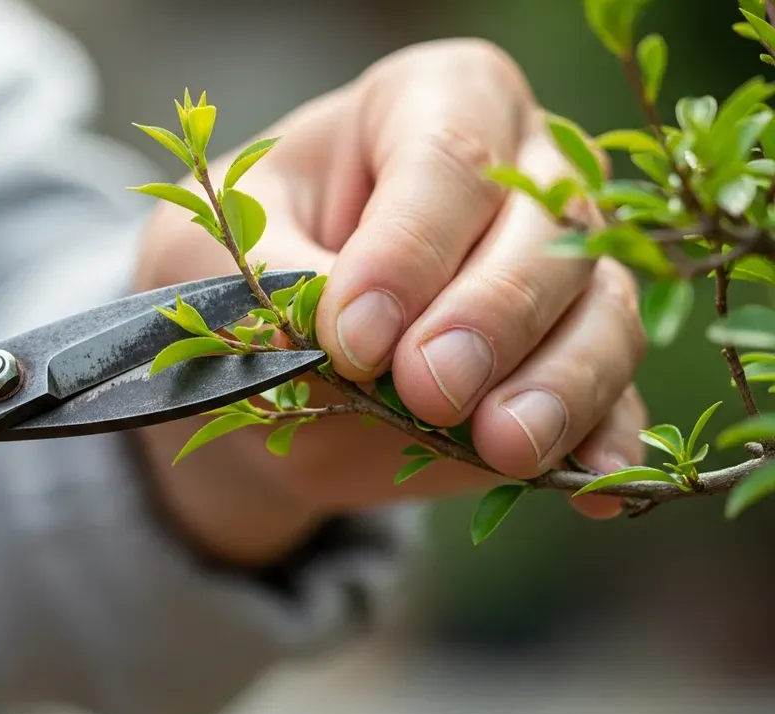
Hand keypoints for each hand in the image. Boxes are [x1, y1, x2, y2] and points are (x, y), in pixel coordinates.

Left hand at [131, 40, 648, 563]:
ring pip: (602, 310)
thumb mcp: (221, 256)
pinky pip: (616, 395)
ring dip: (561, 384)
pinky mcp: (573, 358)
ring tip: (508, 446)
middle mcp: (525, 170)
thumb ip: (284, 289)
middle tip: (430, 389)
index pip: (447, 156)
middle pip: (550, 230)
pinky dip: (603, 442)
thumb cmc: (241, 265)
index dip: (408, 248)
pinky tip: (590, 486)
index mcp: (432, 102)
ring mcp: (566, 265)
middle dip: (492, 315)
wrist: (264, 350)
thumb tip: (360, 349)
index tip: (353, 337)